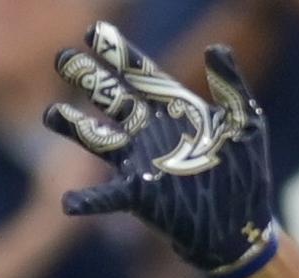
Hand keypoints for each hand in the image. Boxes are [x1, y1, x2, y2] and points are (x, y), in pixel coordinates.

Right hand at [43, 21, 277, 277]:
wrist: (242, 223)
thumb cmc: (246, 170)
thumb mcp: (247, 123)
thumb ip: (231, 85)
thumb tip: (216, 47)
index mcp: (173, 109)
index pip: (140, 74)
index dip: (118, 54)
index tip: (93, 32)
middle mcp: (149, 131)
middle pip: (111, 98)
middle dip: (88, 79)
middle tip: (62, 59)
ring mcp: (140, 163)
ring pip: (99, 139)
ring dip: (75, 128)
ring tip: (52, 115)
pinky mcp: (139, 196)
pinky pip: (107, 196)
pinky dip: (87, 199)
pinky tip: (69, 201)